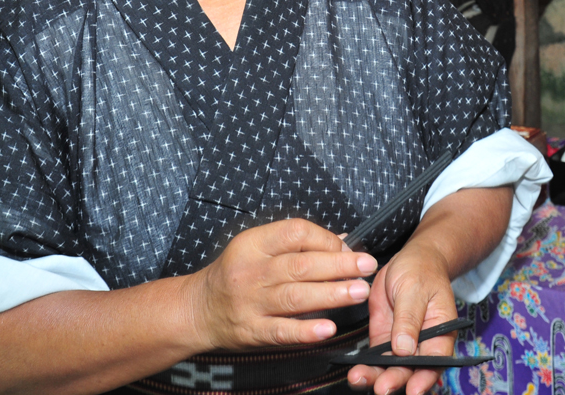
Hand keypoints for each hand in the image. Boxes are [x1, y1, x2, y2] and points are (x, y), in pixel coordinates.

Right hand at [189, 218, 377, 350]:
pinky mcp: (251, 331)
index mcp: (253, 244)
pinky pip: (281, 331)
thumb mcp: (256, 248)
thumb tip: (341, 239)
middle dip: (339, 265)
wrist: (198, 309)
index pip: (295, 232)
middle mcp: (252, 272)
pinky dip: (306, 331)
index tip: (349, 247)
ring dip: (331, 294)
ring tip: (358, 291)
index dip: (326, 239)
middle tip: (366, 267)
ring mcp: (250, 303)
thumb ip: (295, 244)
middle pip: (301, 265)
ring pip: (295, 296)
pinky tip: (328, 328)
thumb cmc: (234, 274)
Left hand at [348, 243, 457, 394]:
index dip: (425, 378)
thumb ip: (409, 319)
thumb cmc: (420, 271)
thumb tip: (404, 349)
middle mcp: (422, 344)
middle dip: (396, 380)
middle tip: (381, 388)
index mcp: (440, 333)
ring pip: (391, 369)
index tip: (413, 389)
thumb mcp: (414, 289)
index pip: (436, 361)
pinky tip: (355, 372)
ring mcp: (401, 344)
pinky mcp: (383, 340)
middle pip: (412, 370)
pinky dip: (365, 367)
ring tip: (359, 379)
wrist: (408, 261)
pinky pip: (375, 359)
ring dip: (376, 377)